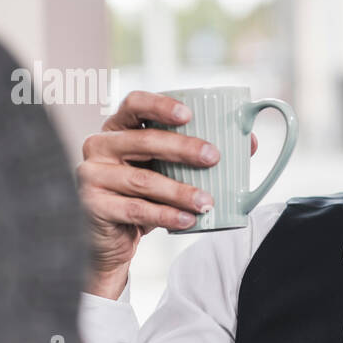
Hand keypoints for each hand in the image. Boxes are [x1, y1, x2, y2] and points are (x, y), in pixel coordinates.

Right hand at [76, 92, 257, 297]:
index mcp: (118, 128)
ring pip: (142, 180)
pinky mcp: (93, 205)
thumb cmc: (144, 195)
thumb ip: (200, 155)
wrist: (113, 238)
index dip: (160, 105)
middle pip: (143, 141)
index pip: (134, 104)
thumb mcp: (168, 171)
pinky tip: (188, 220)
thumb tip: (251, 142)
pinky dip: (166, 215)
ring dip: (180, 191)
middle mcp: (100, 146)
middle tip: (214, 157)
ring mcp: (91, 175)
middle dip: (183, 148)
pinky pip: (135, 209)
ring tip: (207, 201)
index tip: (189, 114)